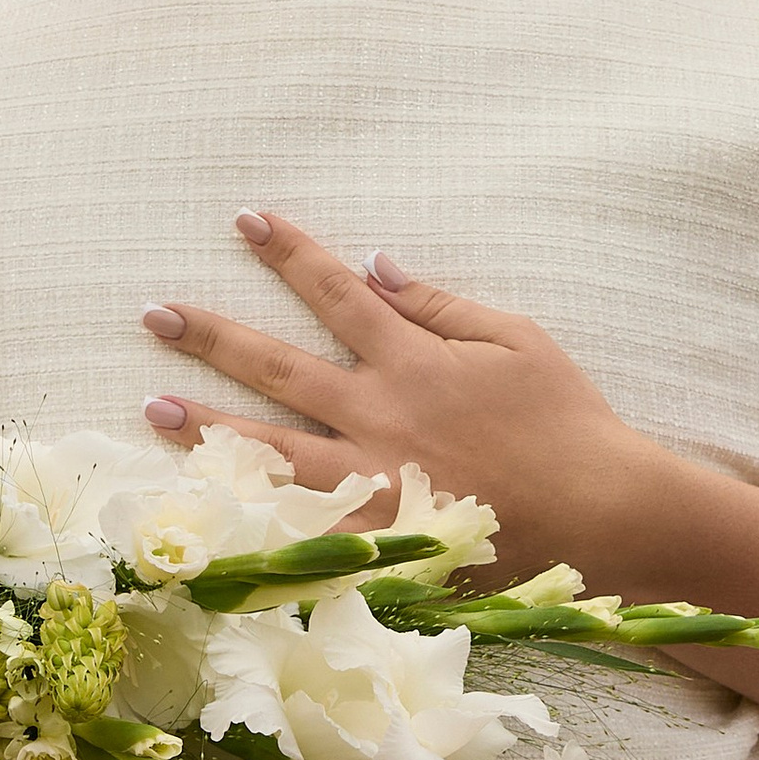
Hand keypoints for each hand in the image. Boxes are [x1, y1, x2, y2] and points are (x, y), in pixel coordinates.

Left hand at [138, 209, 662, 583]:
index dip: (289, 252)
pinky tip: (207, 503)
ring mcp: (372, 485)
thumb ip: (441, 305)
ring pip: (271, 453)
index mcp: (414, 364)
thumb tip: (375, 267)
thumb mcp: (518, 339)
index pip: (335, 293)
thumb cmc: (569, 421)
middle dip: (213, 337)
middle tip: (156, 313)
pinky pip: (300, 527)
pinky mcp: (380, 541)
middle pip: (278, 370)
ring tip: (154, 406)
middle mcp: (380, 420)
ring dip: (209, 425)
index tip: (246, 218)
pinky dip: (251, 514)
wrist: (604, 516)